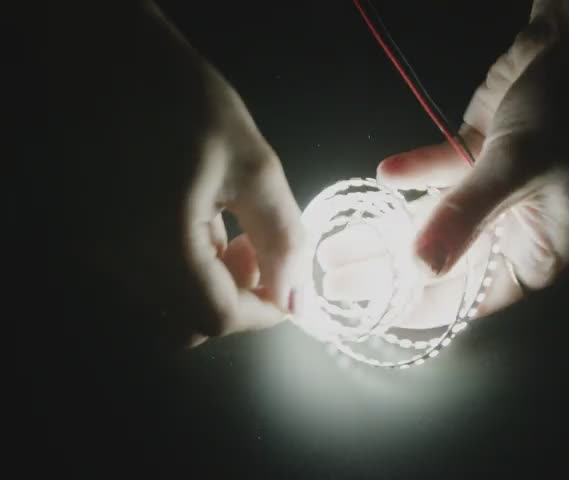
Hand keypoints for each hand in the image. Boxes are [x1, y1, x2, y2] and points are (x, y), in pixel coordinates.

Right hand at [46, 2, 303, 348]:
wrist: (100, 52)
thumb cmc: (181, 95)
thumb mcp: (252, 163)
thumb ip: (282, 237)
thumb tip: (298, 299)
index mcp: (153, 241)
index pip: (217, 317)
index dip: (264, 311)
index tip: (290, 285)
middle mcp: (112, 261)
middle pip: (188, 321)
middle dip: (236, 296)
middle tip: (253, 247)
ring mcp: (92, 252)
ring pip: (166, 302)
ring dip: (208, 280)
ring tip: (222, 220)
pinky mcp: (85, 237)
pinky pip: (143, 276)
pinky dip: (179, 264)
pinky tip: (191, 215)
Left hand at [322, 4, 568, 325]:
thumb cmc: (566, 108)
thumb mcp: (518, 164)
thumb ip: (466, 215)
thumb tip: (419, 267)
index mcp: (541, 252)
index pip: (469, 297)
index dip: (415, 306)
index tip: (368, 312)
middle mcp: (515, 232)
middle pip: (440, 262)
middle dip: (385, 272)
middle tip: (333, 281)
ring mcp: (493, 197)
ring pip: (431, 222)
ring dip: (384, 230)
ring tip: (334, 244)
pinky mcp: (476, 161)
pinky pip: (439, 175)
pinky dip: (414, 174)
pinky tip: (383, 176)